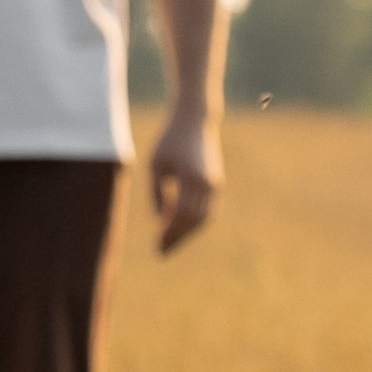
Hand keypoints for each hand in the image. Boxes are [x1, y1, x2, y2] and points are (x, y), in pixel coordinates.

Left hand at [149, 108, 221, 254]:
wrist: (195, 119)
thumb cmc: (170, 139)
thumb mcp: (156, 164)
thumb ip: (157, 192)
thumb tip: (160, 220)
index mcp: (191, 178)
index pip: (180, 214)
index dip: (168, 232)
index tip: (157, 244)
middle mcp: (206, 183)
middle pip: (193, 221)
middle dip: (177, 238)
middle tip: (161, 251)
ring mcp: (214, 184)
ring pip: (203, 218)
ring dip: (186, 232)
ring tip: (170, 243)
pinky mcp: (215, 182)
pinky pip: (207, 209)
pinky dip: (194, 221)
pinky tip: (178, 226)